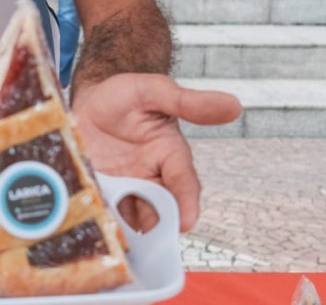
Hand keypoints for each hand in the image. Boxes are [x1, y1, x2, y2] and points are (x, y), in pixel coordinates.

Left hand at [71, 74, 241, 232]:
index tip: (185, 222)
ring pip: (132, 216)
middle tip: (146, 234)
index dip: (185, 204)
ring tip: (116, 232)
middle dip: (156, 224)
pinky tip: (93, 220)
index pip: (184, 183)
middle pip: (160, 209)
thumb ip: (189, 102)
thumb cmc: (126, 93)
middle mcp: (151, 177)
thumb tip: (234, 105)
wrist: (90, 98)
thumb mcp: (155, 91)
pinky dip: (102, 219)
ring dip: (127, 226)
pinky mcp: (102, 191)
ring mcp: (125, 187)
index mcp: (170, 155)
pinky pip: (105, 211)